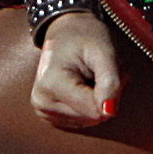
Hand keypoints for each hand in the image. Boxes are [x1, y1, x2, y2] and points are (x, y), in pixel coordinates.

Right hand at [31, 13, 122, 129]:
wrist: (66, 32)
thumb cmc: (86, 37)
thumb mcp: (104, 51)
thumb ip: (110, 81)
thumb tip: (109, 112)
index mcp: (51, 84)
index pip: (95, 110)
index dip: (110, 92)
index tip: (102, 68)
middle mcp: (42, 103)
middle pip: (93, 117)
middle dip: (104, 95)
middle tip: (97, 70)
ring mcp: (43, 111)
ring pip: (90, 120)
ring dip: (98, 100)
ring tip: (89, 76)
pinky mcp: (49, 116)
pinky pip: (83, 121)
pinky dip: (89, 105)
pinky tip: (82, 86)